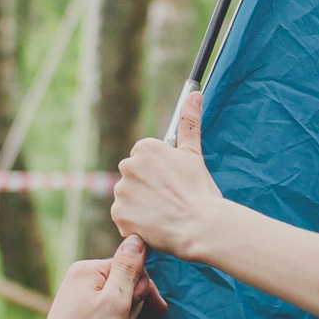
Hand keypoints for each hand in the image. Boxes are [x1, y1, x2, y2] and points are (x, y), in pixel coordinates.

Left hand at [29, 235, 163, 318]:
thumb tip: (138, 239)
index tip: (149, 309)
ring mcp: (79, 297)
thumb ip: (128, 269)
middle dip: (132, 307)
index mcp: (88, 269)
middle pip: (125, 284)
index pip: (131, 267)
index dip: (143, 290)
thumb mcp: (116, 301)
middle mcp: (82, 279)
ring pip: (119, 302)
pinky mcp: (80, 315)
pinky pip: (108, 314)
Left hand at [111, 92, 224, 259]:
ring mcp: (121, 192)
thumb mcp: (194, 154)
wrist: (200, 225)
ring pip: (128, 198)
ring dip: (140, 205)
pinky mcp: (118, 215)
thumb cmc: (200, 190)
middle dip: (147, 187)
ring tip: (163, 213)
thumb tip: (194, 93)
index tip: (171, 182)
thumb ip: (189, 122)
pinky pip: (124, 218)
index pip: (144, 159)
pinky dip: (135, 223)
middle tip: (169, 198)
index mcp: (145, 148)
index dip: (159, 172)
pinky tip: (155, 224)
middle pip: (133, 177)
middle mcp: (127, 166)